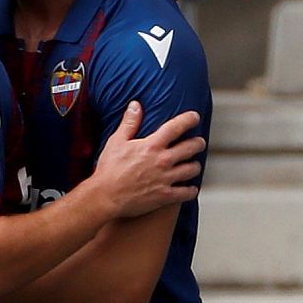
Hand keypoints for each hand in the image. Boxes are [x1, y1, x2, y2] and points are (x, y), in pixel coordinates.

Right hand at [89, 102, 204, 218]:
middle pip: (192, 147)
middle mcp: (163, 161)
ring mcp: (166, 179)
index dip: (189, 119)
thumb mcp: (116, 142)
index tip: (194, 117)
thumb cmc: (108, 170)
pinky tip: (189, 188)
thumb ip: (129, 123)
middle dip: (198, 143)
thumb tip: (135, 105)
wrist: (105, 196)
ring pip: (193, 169)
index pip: (176, 127)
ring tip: (191, 165)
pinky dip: (190, 190)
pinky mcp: (166, 196)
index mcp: (151, 146)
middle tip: (197, 143)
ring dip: (194, 166)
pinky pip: (187, 192)